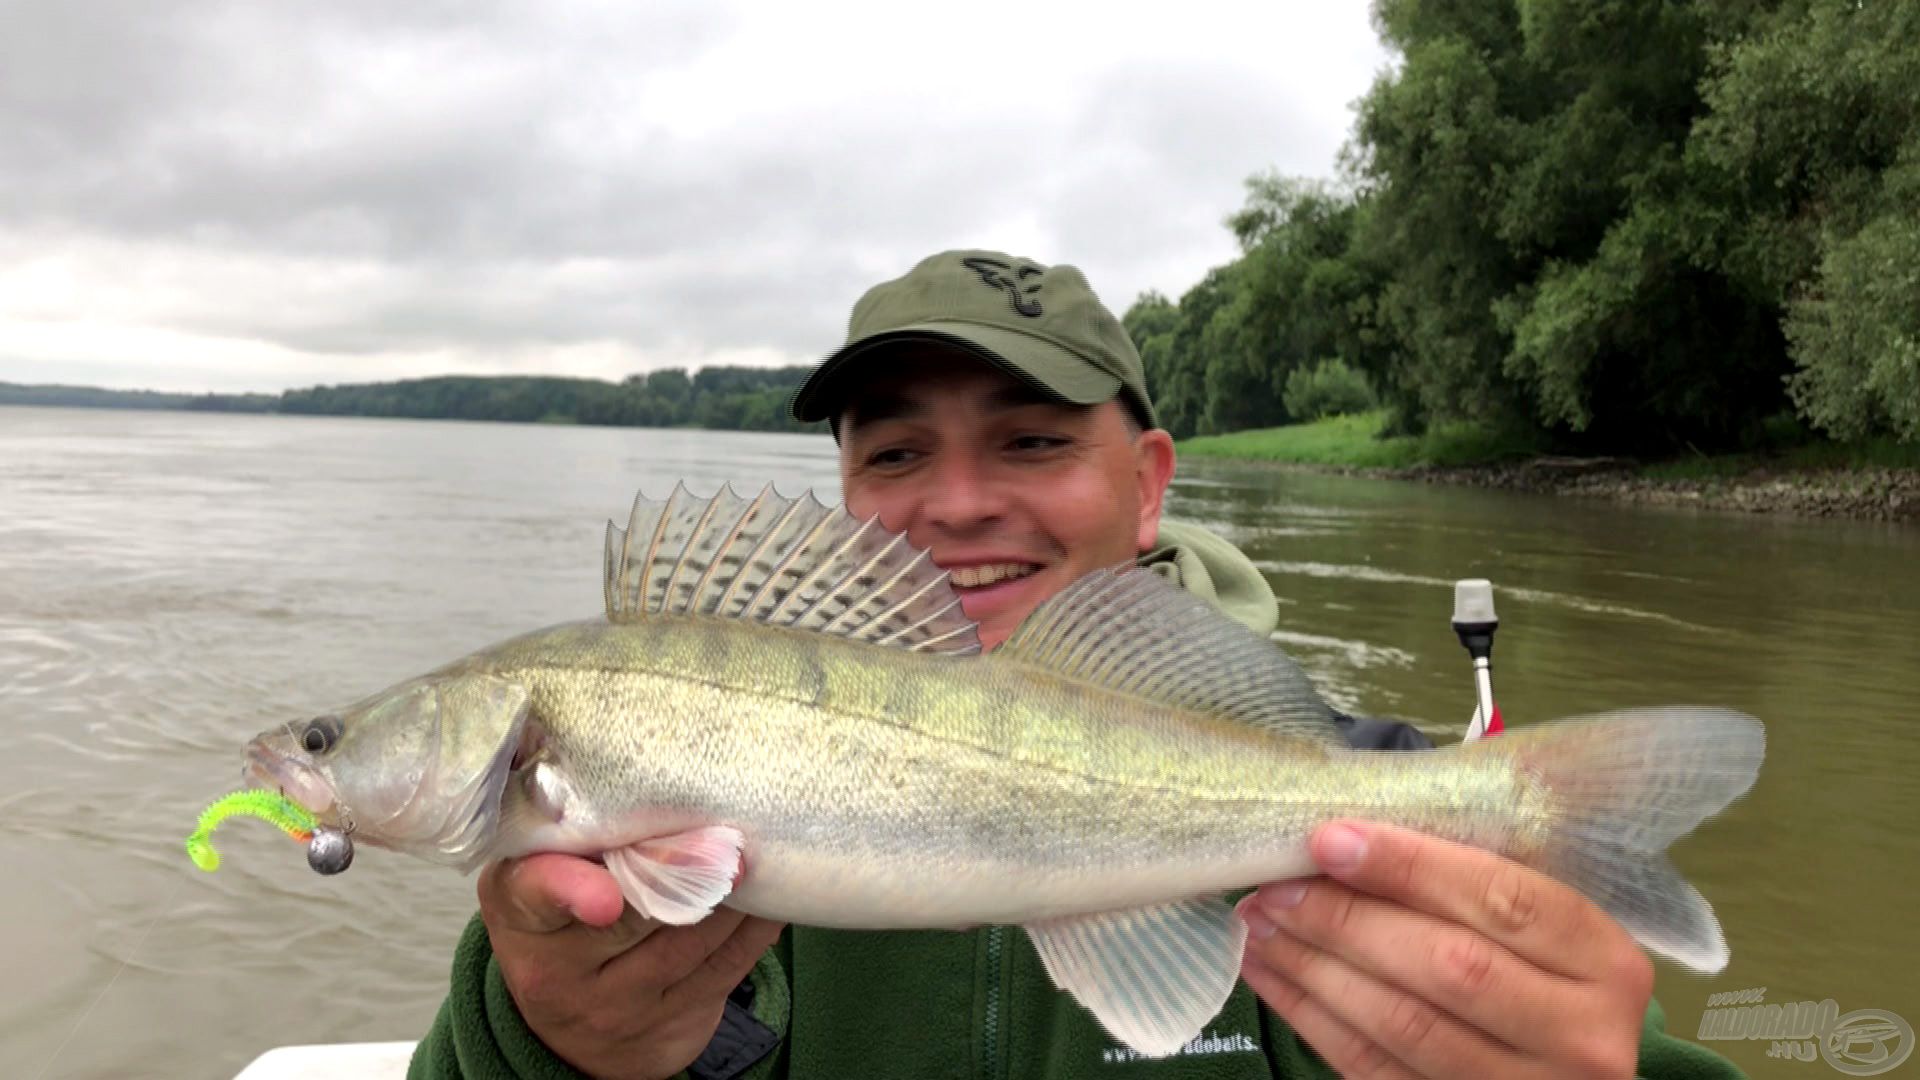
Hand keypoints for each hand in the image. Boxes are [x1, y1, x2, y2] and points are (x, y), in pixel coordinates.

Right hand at [478, 852, 785, 1079]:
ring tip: (752, 853)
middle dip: (684, 872)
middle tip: (724, 840)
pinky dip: (754, 925)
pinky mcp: (673, 1024)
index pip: (539, 896)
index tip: (606, 898)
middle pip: (635, 914)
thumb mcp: (536, 876)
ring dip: (731, 893)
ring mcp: (620, 1006)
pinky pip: (727, 967)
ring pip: (691, 941)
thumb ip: (570, 831)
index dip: (571, 891)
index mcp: (520, 917)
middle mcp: (562, 972)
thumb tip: (643, 769)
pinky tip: (769, 892)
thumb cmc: (558, 920)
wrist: (572, 1026)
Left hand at [1235, 822, 1653, 1078]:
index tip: (1330, 838)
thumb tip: (1349, 832)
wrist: (1562, 1070)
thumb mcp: (1542, 924)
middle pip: (1448, 967)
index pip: (1503, 900)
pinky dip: (1311, 1016)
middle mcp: (1579, 1034)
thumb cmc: (1542, 971)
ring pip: (1403, 1025)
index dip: (1411, 867)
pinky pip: (1373, 1068)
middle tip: (1277, 886)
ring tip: (1259, 923)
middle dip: (1347, 920)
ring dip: (1315, 968)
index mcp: (1605, 962)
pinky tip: (1271, 971)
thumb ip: (1471, 880)